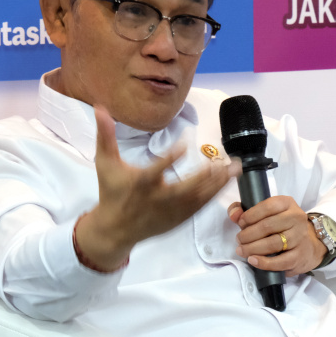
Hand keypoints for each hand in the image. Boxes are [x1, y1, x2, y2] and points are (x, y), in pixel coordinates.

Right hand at [76, 105, 238, 270]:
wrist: (116, 228)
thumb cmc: (111, 192)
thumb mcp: (106, 163)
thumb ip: (105, 135)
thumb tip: (101, 108)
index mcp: (141, 184)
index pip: (156, 170)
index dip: (170, 158)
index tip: (183, 145)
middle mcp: (159, 199)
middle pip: (186, 188)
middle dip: (206, 176)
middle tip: (223, 162)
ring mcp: (172, 211)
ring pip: (198, 197)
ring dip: (218, 183)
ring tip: (234, 167)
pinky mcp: (180, 218)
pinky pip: (201, 206)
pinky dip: (214, 193)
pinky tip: (227, 180)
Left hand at [229, 195, 327, 276]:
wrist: (307, 246)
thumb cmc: (281, 228)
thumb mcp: (266, 214)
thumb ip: (245, 211)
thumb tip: (234, 214)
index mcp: (287, 203)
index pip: (267, 207)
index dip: (250, 216)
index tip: (241, 223)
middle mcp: (297, 218)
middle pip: (267, 226)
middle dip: (248, 235)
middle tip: (239, 240)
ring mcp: (300, 237)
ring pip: (273, 244)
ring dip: (252, 248)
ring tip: (242, 250)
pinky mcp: (300, 255)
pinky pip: (280, 261)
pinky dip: (264, 262)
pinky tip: (253, 260)